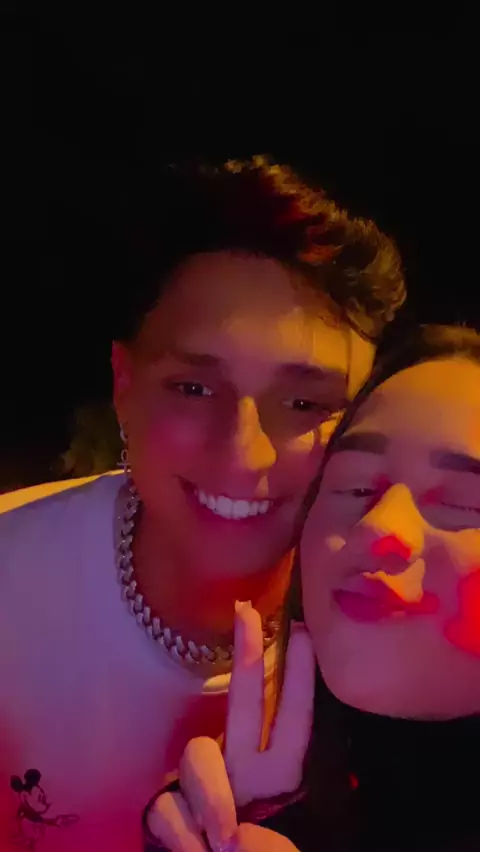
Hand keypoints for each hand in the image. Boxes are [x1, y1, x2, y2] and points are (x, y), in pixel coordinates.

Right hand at [147, 601, 314, 850]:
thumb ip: (264, 847)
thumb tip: (228, 837)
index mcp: (277, 781)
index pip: (292, 723)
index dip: (298, 679)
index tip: (301, 631)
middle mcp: (240, 771)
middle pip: (247, 705)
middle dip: (249, 657)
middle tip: (250, 613)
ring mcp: (201, 787)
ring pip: (198, 758)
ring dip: (211, 797)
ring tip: (220, 844)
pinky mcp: (165, 808)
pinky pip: (167, 808)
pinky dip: (180, 833)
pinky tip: (194, 850)